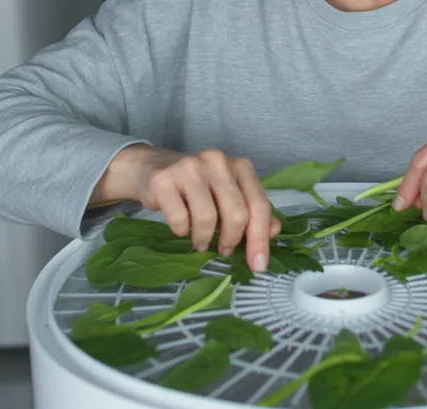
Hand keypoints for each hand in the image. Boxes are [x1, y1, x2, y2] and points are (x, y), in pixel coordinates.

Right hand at [98, 145, 279, 271]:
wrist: (152, 168)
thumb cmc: (197, 186)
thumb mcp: (228, 194)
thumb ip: (253, 211)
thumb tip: (274, 231)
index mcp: (240, 166)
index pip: (259, 205)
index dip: (260, 238)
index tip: (258, 264)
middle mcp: (217, 161)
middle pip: (236, 213)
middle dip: (232, 240)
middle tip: (224, 251)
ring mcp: (189, 168)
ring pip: (207, 218)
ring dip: (204, 238)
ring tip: (200, 241)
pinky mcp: (164, 179)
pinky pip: (179, 218)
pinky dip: (182, 231)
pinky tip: (181, 227)